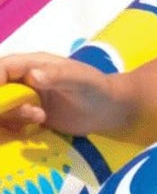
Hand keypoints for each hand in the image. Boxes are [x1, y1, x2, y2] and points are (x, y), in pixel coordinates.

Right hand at [0, 53, 128, 136]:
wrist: (109, 111)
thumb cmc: (97, 89)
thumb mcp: (81, 80)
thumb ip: (58, 76)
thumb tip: (32, 75)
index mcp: (32, 64)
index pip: (1, 68)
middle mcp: (23, 80)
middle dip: (3, 105)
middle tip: (29, 113)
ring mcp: (23, 99)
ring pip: (1, 110)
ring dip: (12, 117)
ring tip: (40, 118)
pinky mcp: (26, 117)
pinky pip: (7, 123)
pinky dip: (13, 129)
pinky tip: (33, 129)